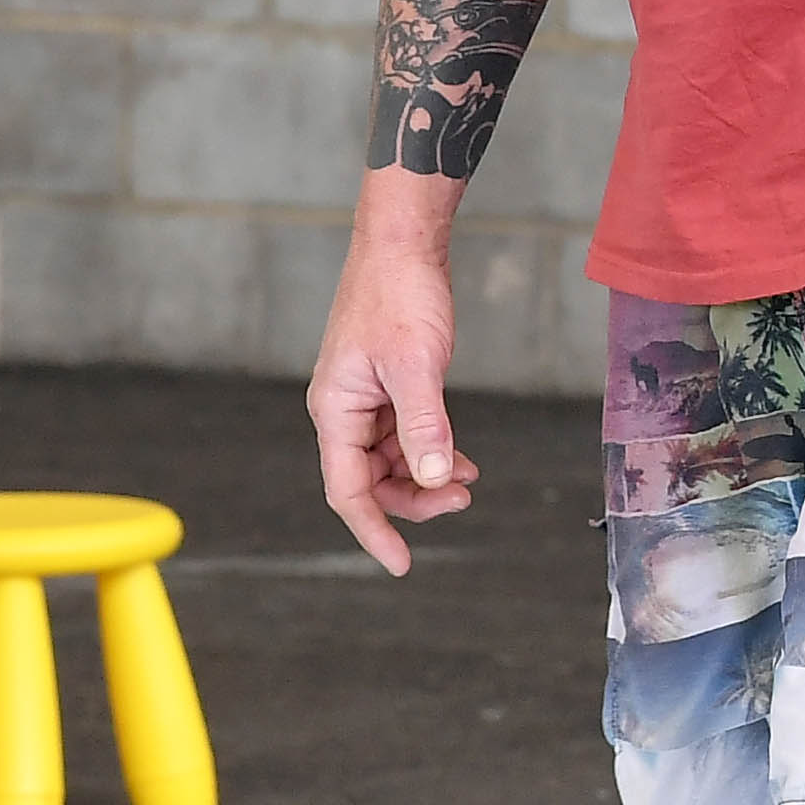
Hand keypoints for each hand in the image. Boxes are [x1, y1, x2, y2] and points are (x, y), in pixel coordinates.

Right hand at [305, 189, 478, 572]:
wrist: (402, 241)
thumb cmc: (399, 294)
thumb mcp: (416, 365)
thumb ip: (425, 426)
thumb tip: (435, 479)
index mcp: (335, 410)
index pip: (348, 490)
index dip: (374, 530)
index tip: (401, 562)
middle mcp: (343, 410)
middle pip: (370, 481)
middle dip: (413, 499)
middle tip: (461, 501)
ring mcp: (364, 399)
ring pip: (390, 461)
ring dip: (426, 476)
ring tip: (468, 481)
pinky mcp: (386, 386)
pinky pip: (404, 435)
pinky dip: (432, 450)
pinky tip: (463, 459)